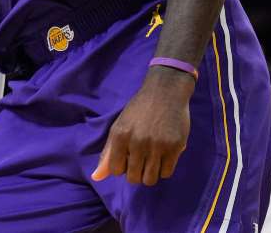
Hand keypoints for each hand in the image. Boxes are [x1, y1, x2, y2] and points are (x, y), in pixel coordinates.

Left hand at [91, 66, 194, 185]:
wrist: (166, 91)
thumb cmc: (139, 109)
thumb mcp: (119, 126)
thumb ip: (108, 152)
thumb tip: (96, 177)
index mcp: (120, 135)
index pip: (116, 170)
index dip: (122, 166)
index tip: (128, 157)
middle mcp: (137, 142)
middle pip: (134, 178)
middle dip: (136, 173)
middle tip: (142, 159)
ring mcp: (157, 145)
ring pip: (150, 179)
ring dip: (150, 173)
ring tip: (152, 160)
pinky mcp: (175, 147)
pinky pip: (167, 173)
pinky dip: (164, 168)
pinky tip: (163, 156)